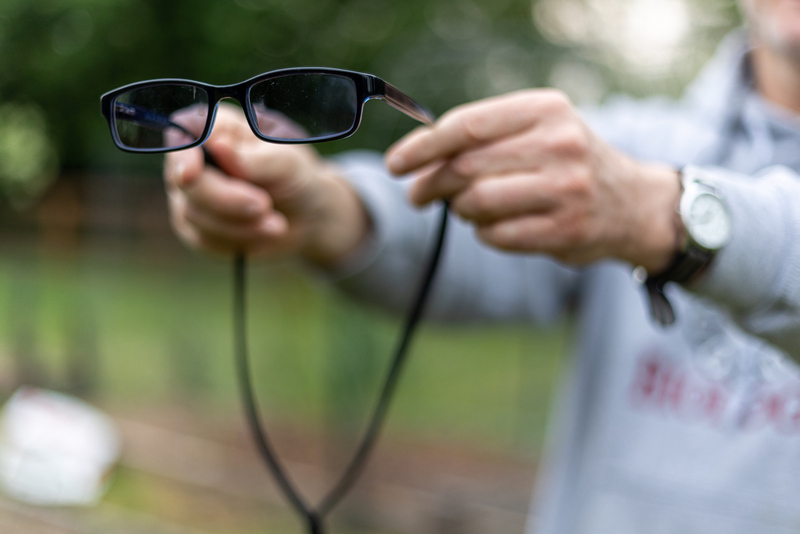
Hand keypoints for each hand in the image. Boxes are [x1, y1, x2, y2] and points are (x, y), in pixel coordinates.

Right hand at [164, 104, 369, 264]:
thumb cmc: (294, 176)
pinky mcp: (196, 227)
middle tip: (264, 206)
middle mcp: (194, 160)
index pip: (181, 137)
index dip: (182, 157)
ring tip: (276, 224)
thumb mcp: (285, 162)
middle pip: (185, 182)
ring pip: (194, 215)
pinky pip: (204, 238)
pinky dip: (238, 239)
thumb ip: (250, 157)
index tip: (192, 175)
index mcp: (214, 129)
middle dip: (226, 200)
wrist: (306, 215)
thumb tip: (218, 145)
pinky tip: (263, 232)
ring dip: (240, 224)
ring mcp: (190, 194)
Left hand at [385, 89, 680, 271]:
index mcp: (546, 110)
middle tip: (418, 194)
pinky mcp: (566, 231)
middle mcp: (560, 144)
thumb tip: (417, 156)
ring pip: (476, 203)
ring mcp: (566, 189)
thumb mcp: (538, 129)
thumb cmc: (568, 162)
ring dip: (459, 210)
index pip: (466, 125)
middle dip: (430, 184)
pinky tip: (492, 226)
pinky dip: (483, 233)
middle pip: (465, 167)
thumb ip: (485, 136)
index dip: (422, 147)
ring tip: (464, 208)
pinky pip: (496, 236)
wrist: (632, 203)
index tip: (396, 164)